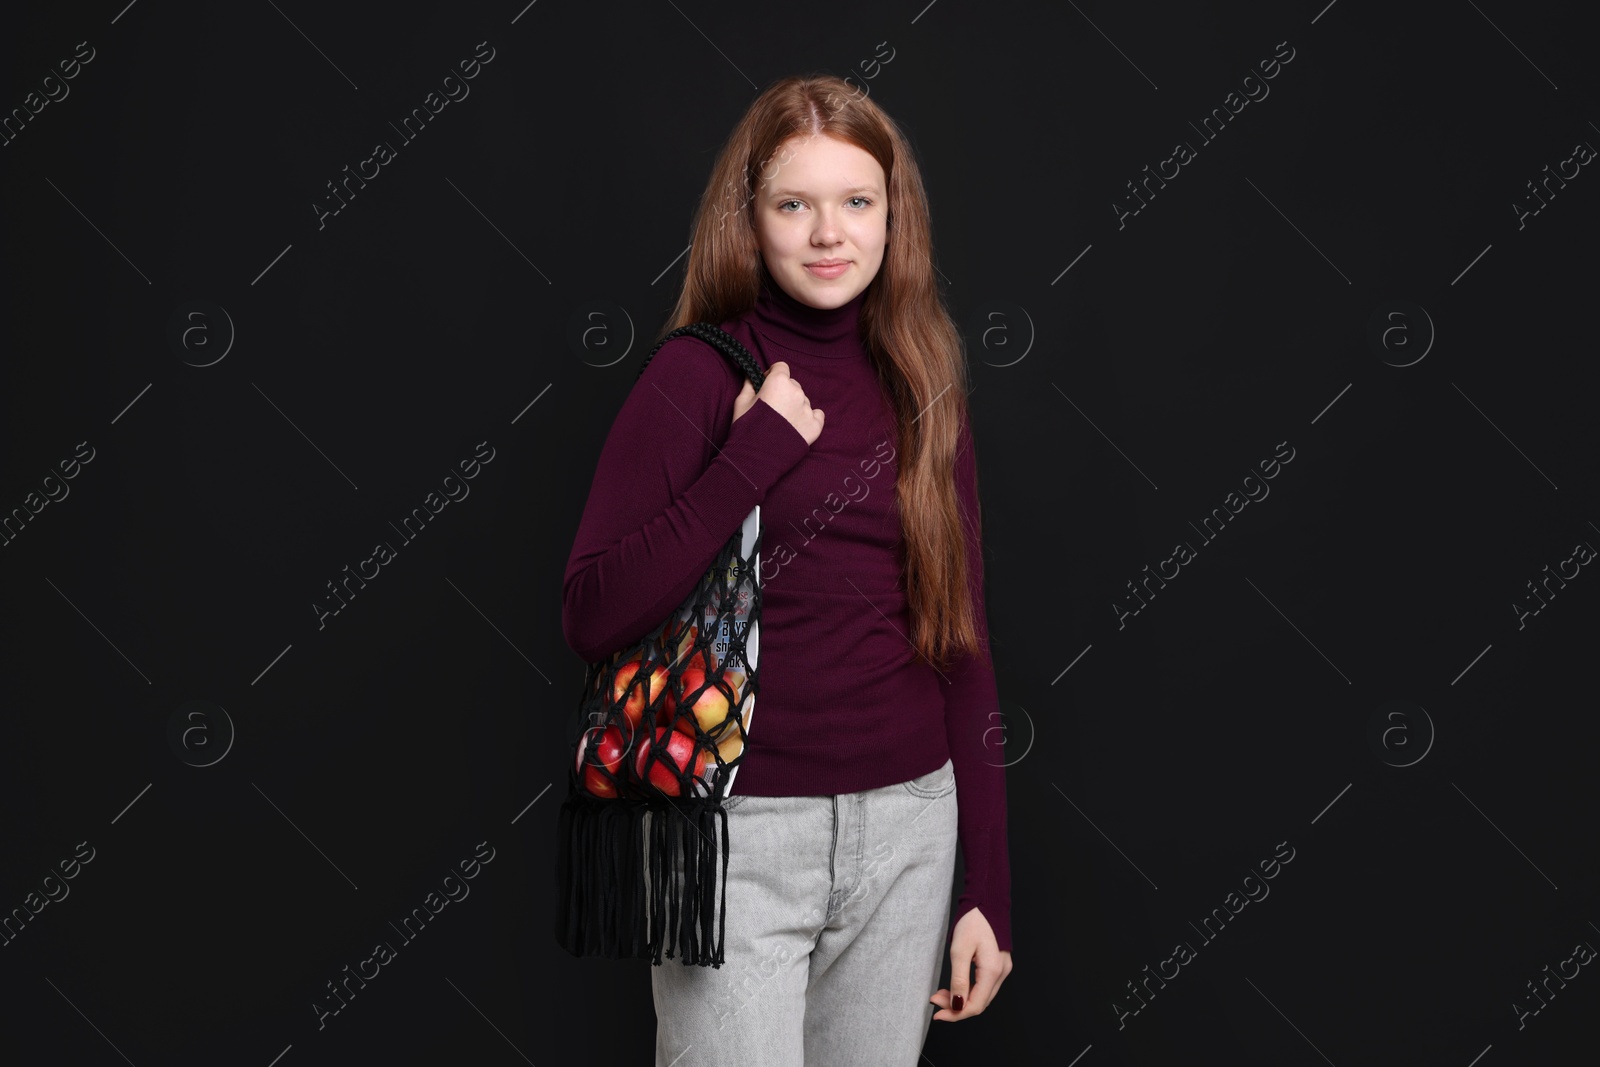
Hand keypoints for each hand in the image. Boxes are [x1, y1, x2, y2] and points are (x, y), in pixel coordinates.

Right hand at [732, 361, 823, 445]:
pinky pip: (817, 415)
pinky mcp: (815, 426)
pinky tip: (797, 426)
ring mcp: (807, 409)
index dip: (773, 375)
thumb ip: (749, 385)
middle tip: (772, 408)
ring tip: (781, 423)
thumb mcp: (740, 402)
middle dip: (783, 392)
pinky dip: (809, 418)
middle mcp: (796, 392)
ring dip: (794, 406)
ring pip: (803, 401)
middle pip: (793, 385)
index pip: (781, 367)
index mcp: (778, 382)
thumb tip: (751, 377)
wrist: (756, 458)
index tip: (766, 384)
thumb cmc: (745, 429)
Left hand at [929, 907, 1012, 1021]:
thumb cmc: (973, 921)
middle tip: (935, 1000)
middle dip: (956, 1007)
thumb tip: (957, 1006)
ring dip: (961, 999)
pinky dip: (968, 990)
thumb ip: (958, 980)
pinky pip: (983, 986)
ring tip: (941, 994)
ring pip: (981, 996)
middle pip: (979, 1003)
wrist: (986, 901)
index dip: (956, 1014)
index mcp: (993, 970)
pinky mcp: (998, 965)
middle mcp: (1001, 973)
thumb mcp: (959, 950)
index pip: (975, 1005)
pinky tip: (955, 986)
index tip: (937, 1014)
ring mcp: (1002, 969)